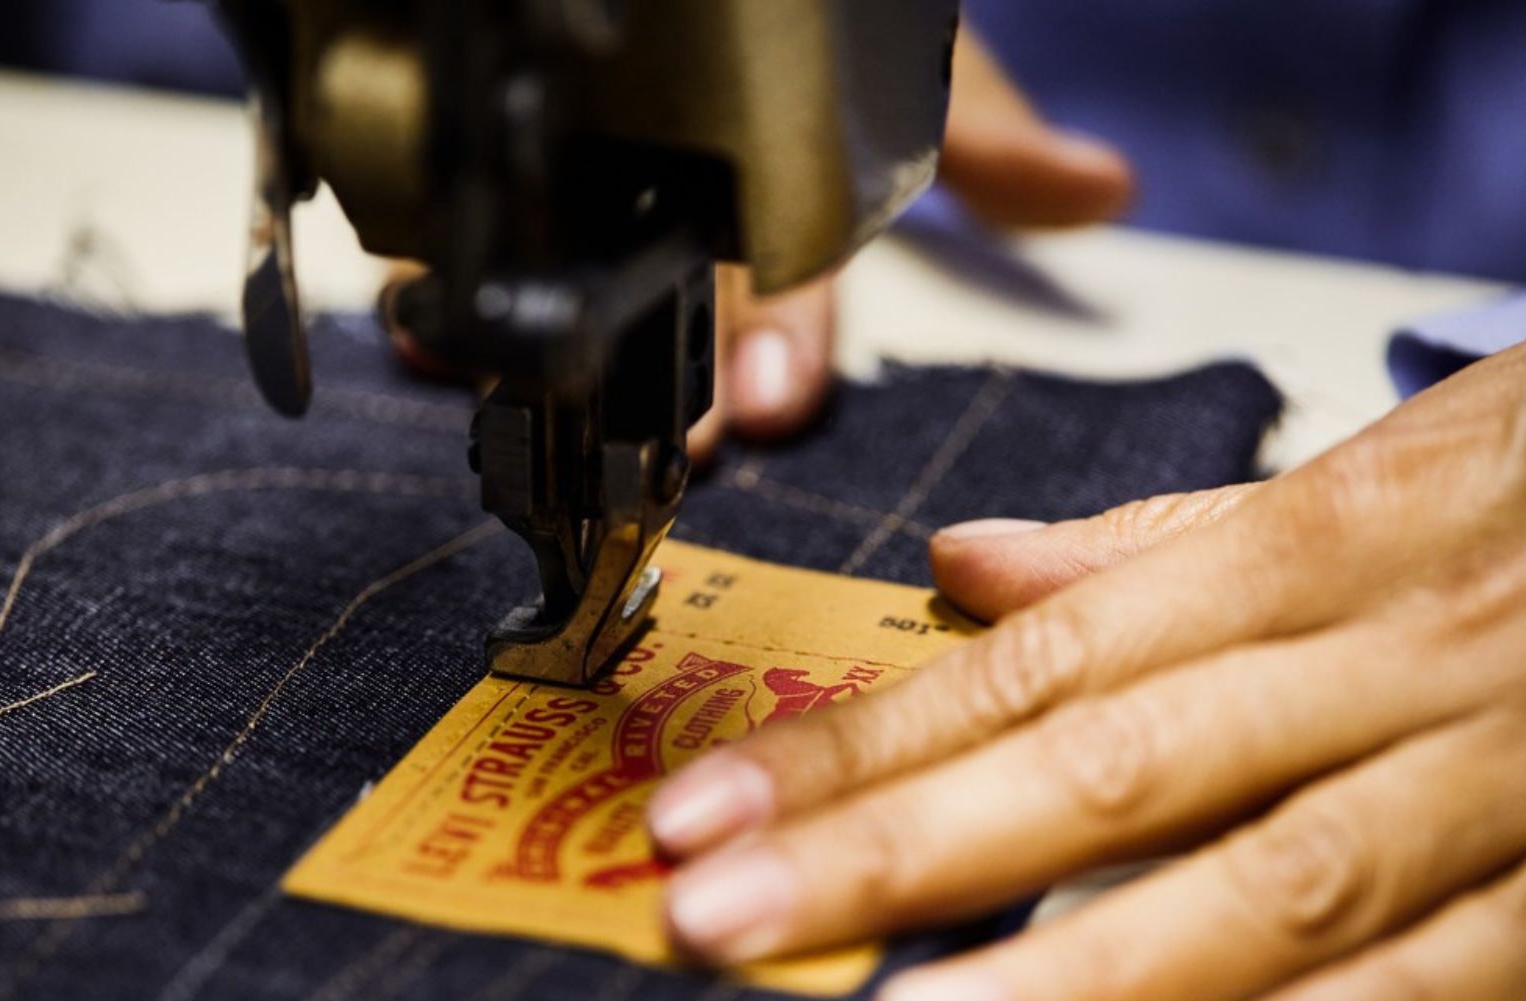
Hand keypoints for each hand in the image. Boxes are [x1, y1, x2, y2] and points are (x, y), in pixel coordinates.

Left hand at [380, 22, 1135, 461]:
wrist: (695, 3)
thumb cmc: (833, 23)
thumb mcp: (916, 71)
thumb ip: (983, 132)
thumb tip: (1107, 190)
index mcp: (780, 224)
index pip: (793, 303)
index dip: (788, 349)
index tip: (779, 401)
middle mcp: (688, 234)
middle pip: (677, 319)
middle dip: (680, 380)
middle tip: (672, 433)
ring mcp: (595, 210)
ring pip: (570, 296)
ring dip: (554, 350)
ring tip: (529, 392)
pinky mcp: (504, 183)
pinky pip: (463, 245)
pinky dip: (437, 289)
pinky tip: (417, 328)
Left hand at [650, 308, 1525, 1000]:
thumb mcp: (1382, 457)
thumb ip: (1173, 538)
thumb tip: (979, 566)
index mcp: (1303, 556)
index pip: (1026, 666)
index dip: (855, 742)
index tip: (712, 806)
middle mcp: (1383, 657)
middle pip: (1103, 768)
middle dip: (893, 852)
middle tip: (722, 913)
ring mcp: (1512, 760)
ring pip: (1278, 873)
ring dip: (1089, 958)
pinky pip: (1516, 945)